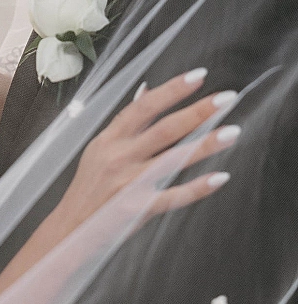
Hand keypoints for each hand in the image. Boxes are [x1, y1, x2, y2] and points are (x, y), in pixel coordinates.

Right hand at [60, 68, 238, 226]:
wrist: (71, 227)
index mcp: (110, 138)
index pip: (144, 106)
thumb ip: (125, 122)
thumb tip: (145, 90)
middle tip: (226, 98)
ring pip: (173, 159)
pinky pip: (174, 196)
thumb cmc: (89, 187)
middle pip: (164, 129)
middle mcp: (120, 156)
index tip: (198, 77)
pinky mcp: (137, 207)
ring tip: (231, 132)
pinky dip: (198, 187)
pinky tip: (220, 177)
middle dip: (197, 111)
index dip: (172, 90)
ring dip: (205, 144)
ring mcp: (129, 182)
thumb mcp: (100, 147)